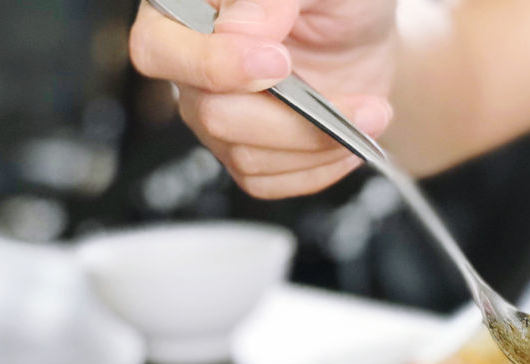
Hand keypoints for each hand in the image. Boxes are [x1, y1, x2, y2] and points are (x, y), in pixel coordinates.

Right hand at [129, 0, 396, 197]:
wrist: (363, 32)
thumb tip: (243, 29)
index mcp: (186, 9)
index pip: (160, 50)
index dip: (217, 65)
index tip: (279, 61)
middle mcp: (190, 64)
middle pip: (213, 116)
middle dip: (293, 120)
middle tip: (353, 103)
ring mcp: (214, 112)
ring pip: (246, 156)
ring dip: (320, 143)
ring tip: (369, 114)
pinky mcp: (244, 149)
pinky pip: (267, 181)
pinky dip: (319, 167)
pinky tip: (350, 137)